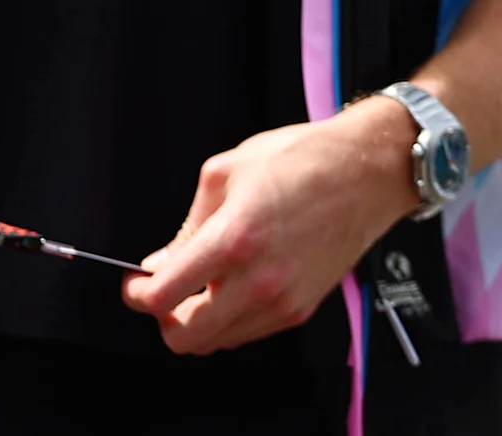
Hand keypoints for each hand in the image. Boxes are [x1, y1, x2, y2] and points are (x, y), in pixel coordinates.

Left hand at [122, 101, 416, 353]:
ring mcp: (282, 301)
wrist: (366, 172)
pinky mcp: (301, 309)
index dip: (137, 295)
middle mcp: (259, 280)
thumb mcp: (226, 172)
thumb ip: (187, 226)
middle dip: (164, 319)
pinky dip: (230, 320)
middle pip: (187, 338)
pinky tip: (231, 287)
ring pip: (218, 341)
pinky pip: (249, 332)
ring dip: (198, 321)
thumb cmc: (304, 161)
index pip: (164, 296)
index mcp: (234, 239)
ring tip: (200, 287)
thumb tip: (162, 263)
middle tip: (162, 293)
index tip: (135, 284)